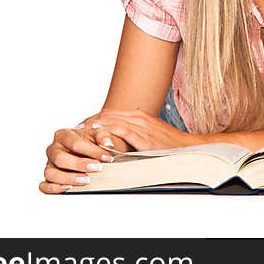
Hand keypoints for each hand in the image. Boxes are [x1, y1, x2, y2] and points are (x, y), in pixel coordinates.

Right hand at [39, 126, 123, 194]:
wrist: (85, 149)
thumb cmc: (89, 141)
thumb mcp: (97, 135)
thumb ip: (103, 136)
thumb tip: (108, 143)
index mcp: (64, 135)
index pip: (74, 143)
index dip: (92, 151)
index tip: (107, 157)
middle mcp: (54, 149)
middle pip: (60, 158)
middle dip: (79, 164)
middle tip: (97, 168)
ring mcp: (50, 164)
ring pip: (50, 173)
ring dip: (68, 178)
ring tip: (85, 180)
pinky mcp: (49, 178)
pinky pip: (45, 186)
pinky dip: (54, 188)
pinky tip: (68, 188)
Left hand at [78, 108, 193, 151]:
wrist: (189, 149)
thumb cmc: (170, 146)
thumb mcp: (151, 136)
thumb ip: (136, 133)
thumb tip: (121, 138)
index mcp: (139, 117)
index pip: (111, 114)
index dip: (95, 119)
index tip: (81, 126)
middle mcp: (139, 118)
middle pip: (108, 115)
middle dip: (90, 122)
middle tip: (74, 130)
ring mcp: (143, 127)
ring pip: (113, 121)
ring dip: (95, 126)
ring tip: (80, 132)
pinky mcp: (145, 138)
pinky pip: (123, 132)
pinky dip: (110, 133)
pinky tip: (98, 137)